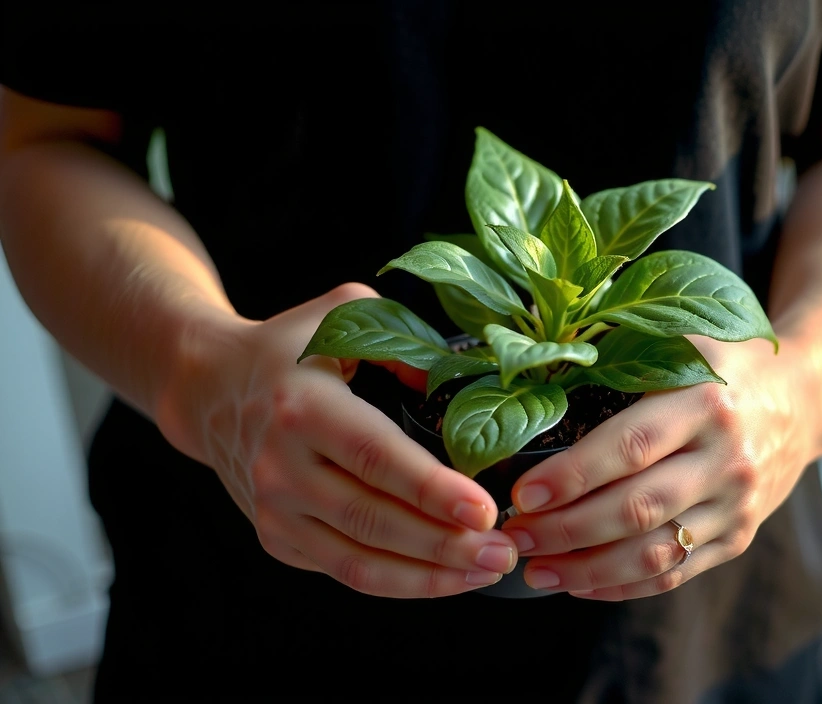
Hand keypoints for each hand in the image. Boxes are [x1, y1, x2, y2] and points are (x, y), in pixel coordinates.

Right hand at [160, 283, 517, 597]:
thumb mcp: (343, 315)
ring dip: (428, 576)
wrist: (210, 387)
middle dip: (446, 544)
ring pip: (359, 562)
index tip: (484, 509)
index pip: (376, 457)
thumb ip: (405, 343)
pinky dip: (398, 581)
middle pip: (373, 520)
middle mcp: (282, 465)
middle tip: (503, 550)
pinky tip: (443, 575)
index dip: (432, 489)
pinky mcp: (276, 537)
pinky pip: (344, 570)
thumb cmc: (288, 347)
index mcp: (304, 406)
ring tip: (485, 570)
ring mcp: (274, 509)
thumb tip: (464, 384)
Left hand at [500, 335, 821, 599]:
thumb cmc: (723, 364)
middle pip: (637, 508)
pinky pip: (677, 575)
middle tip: (515, 536)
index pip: (630, 446)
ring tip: (537, 571)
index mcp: (706, 401)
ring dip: (588, 571)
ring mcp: (736, 504)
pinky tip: (580, 584)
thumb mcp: (681, 340)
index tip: (522, 493)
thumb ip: (619, 354)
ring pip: (655, 554)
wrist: (802, 398)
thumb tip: (536, 369)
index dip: (572, 476)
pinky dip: (623, 586)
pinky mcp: (740, 537)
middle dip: (566, 530)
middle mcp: (726, 458)